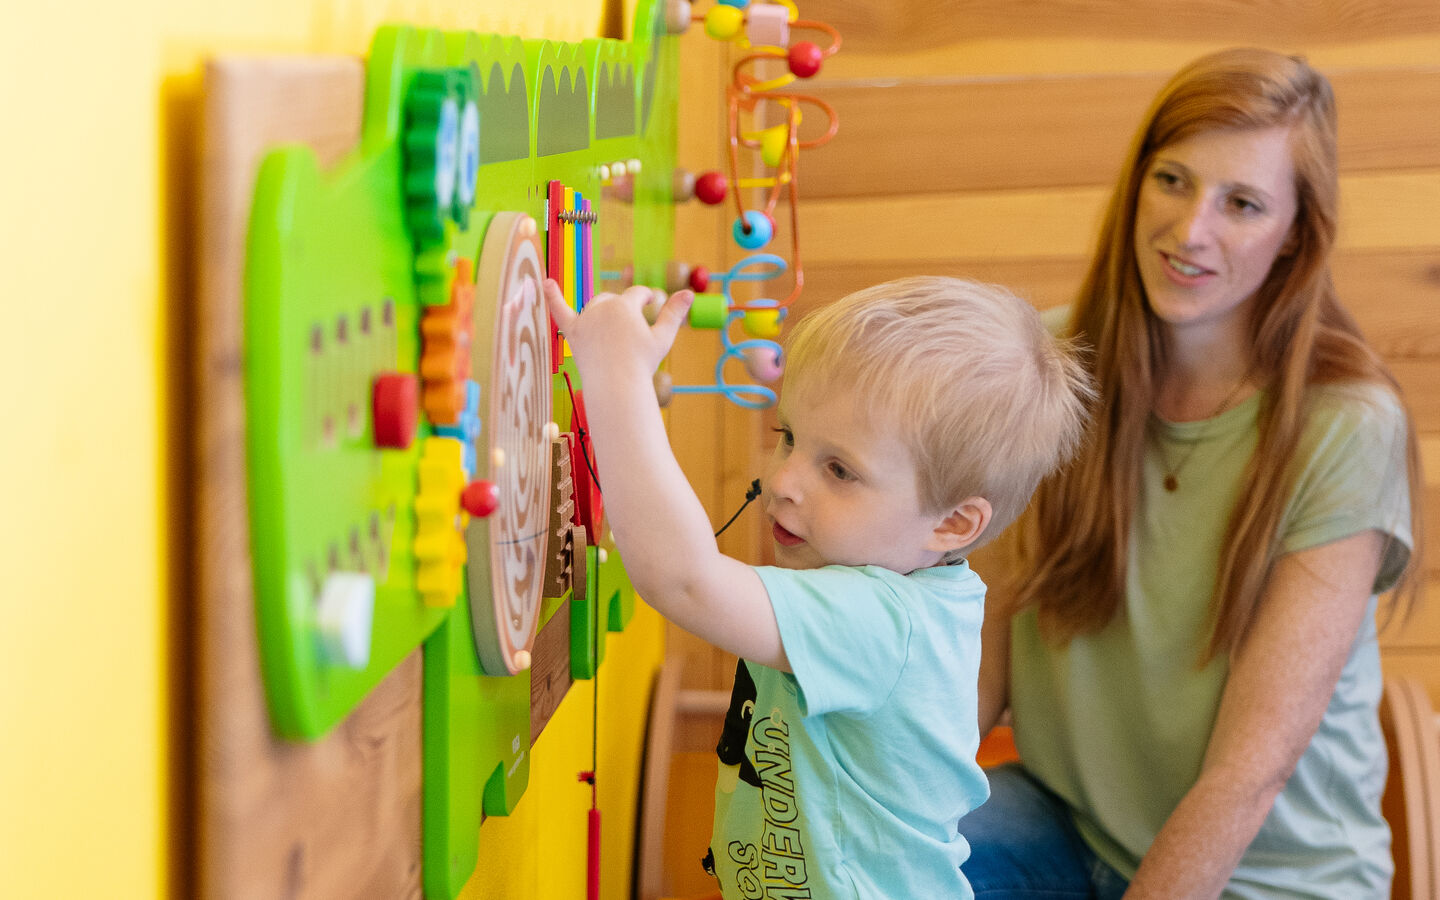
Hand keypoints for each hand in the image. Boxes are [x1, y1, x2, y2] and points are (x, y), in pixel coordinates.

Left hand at [543, 279, 694, 375]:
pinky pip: (560, 310)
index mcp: (625, 305)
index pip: (638, 294)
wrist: (616, 387)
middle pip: (615, 299)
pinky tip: (544, 282)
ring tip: (615, 333)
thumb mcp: (662, 338)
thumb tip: (690, 292)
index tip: (652, 305)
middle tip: (633, 332)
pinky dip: (552, 296)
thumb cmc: (642, 363)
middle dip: (625, 309)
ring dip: (605, 312)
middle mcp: (602, 307)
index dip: (647, 299)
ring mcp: (585, 319)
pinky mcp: (573, 333)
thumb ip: (674, 314)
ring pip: (596, 306)